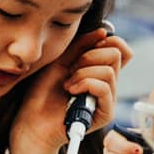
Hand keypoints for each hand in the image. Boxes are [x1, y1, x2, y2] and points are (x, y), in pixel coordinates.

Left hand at [10, 29, 133, 153]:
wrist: (32, 121)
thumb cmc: (43, 93)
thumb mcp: (60, 61)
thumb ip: (81, 46)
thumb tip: (103, 31)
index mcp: (99, 70)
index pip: (120, 49)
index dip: (106, 41)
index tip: (84, 49)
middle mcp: (108, 83)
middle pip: (116, 54)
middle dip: (89, 56)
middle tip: (71, 70)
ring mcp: (108, 99)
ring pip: (108, 71)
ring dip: (82, 73)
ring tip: (68, 85)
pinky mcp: (105, 113)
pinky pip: (104, 88)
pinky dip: (85, 84)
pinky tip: (71, 91)